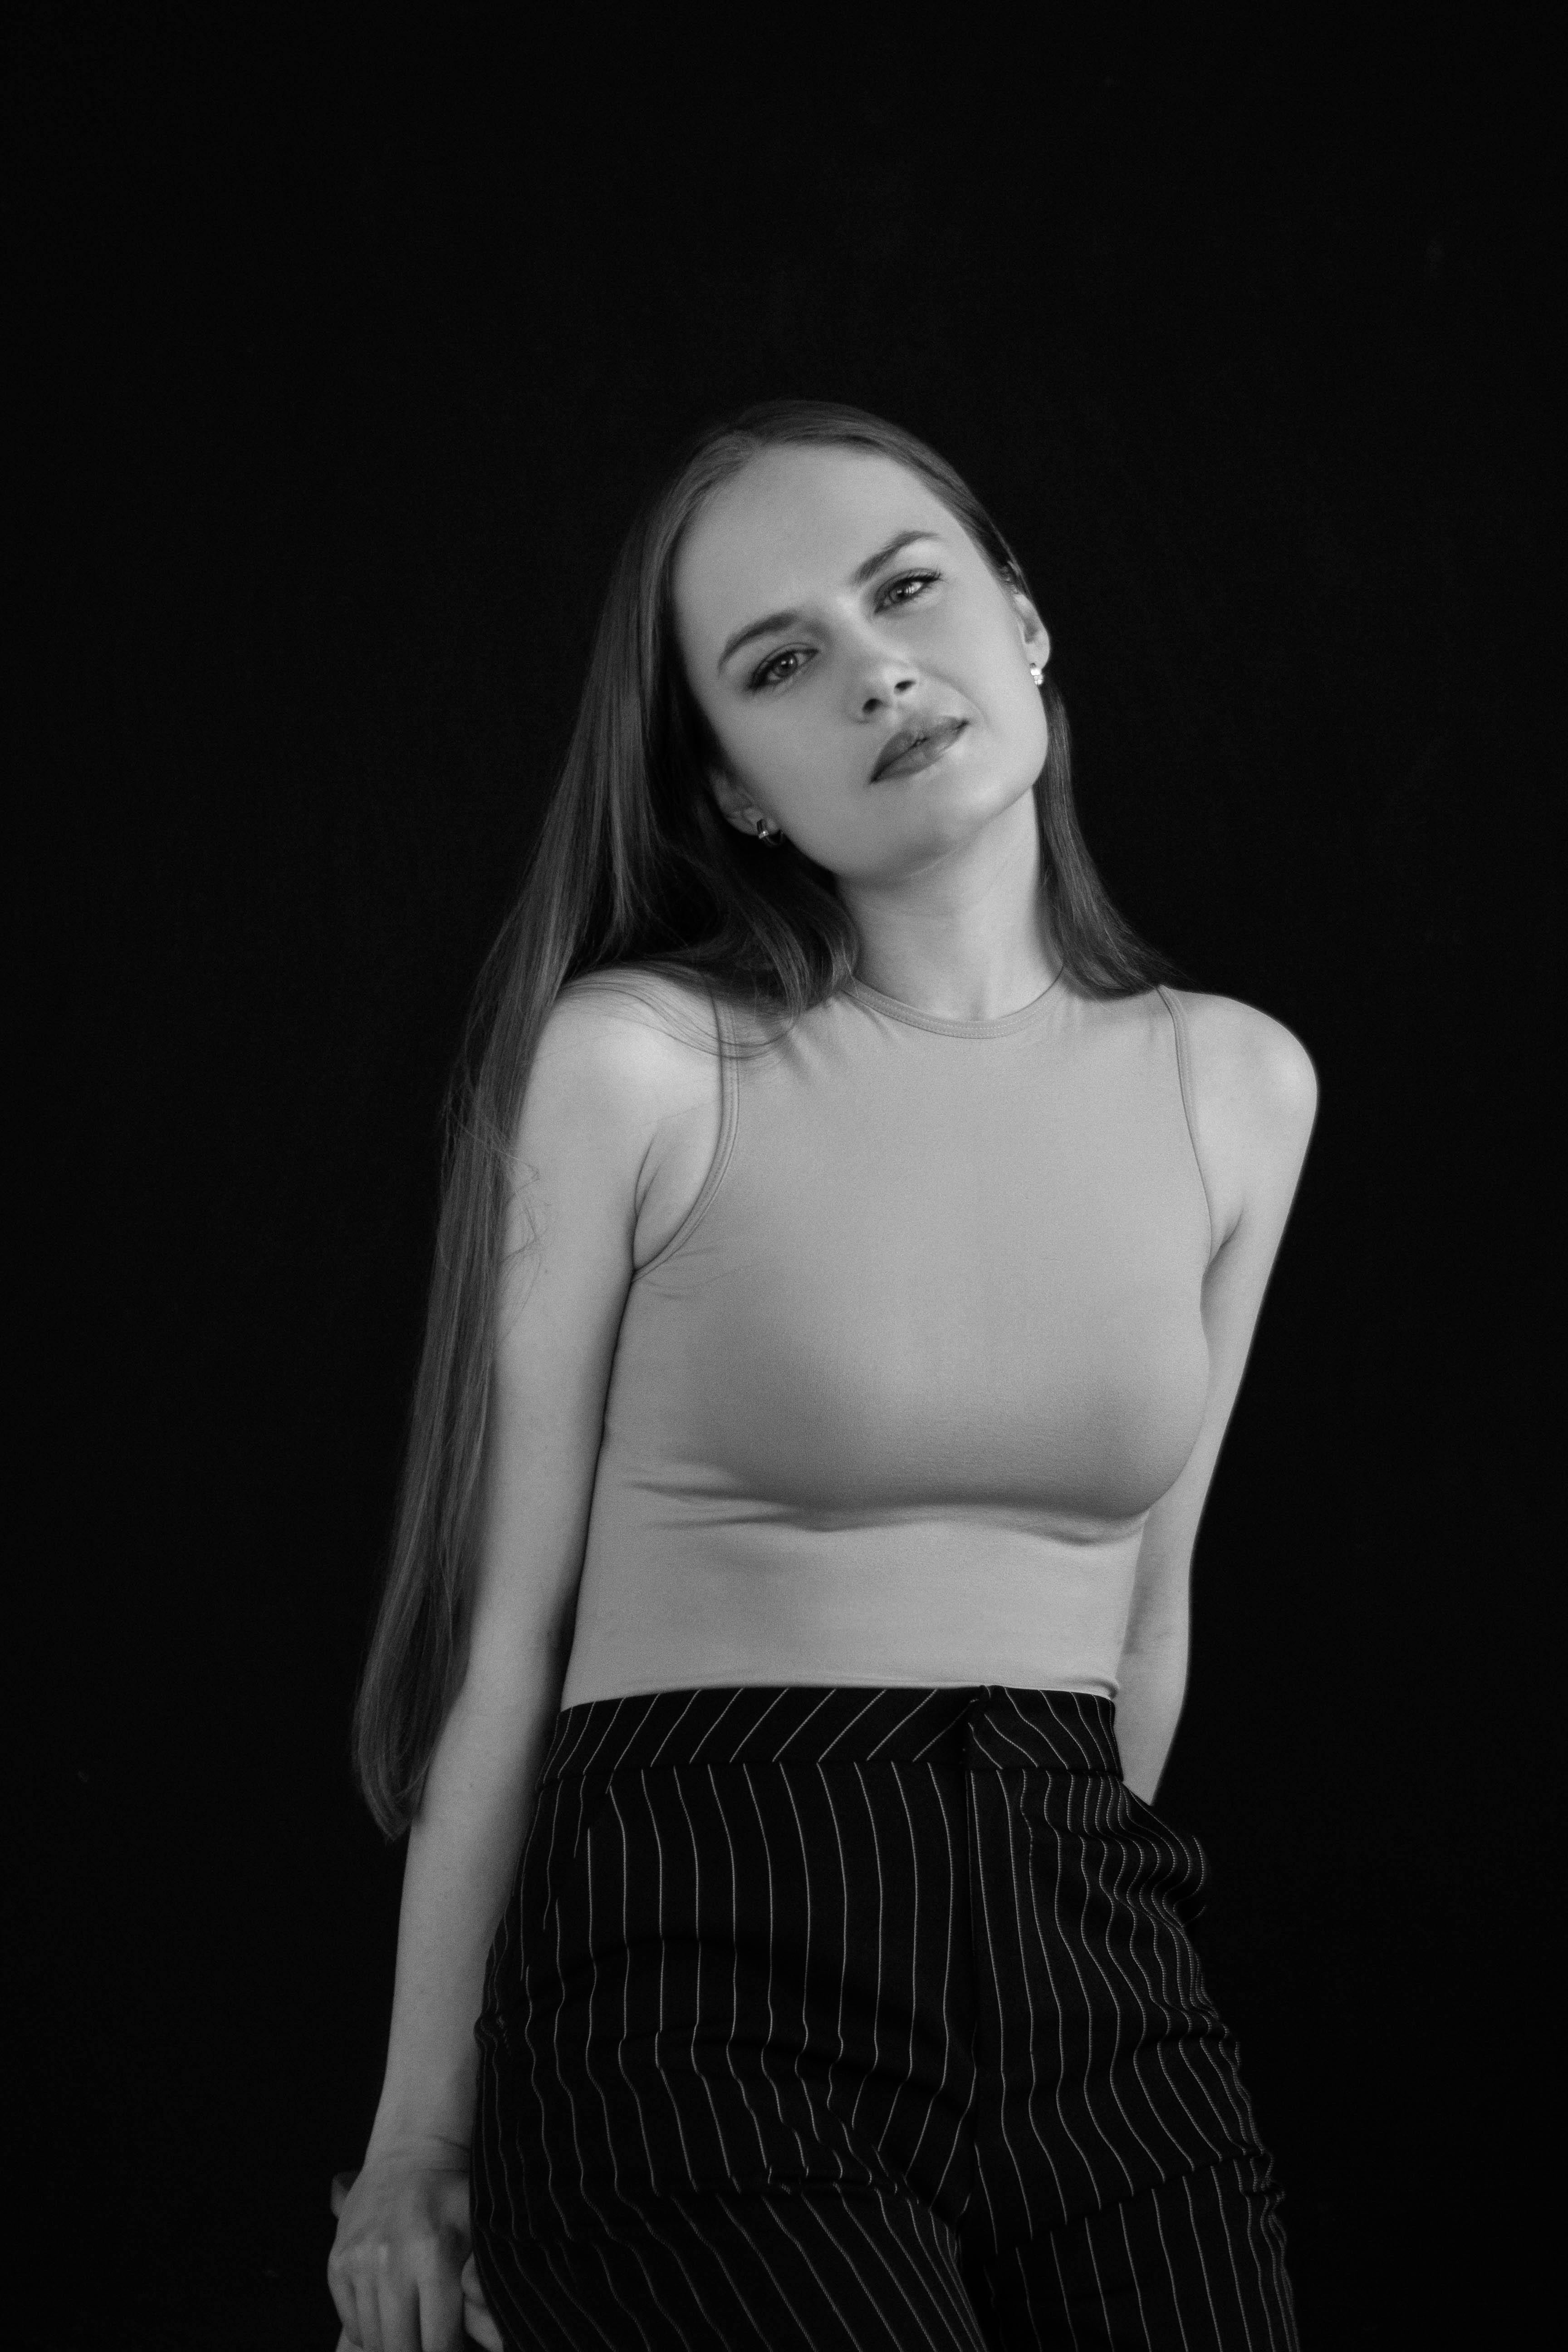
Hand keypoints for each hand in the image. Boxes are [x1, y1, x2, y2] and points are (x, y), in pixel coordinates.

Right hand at [327, 2143, 501, 2350]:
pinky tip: (392, 2312)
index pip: (439, 2345)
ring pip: (373, 2342)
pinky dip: (371, 2330)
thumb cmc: (454, 2200)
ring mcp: (359, 2262)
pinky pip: (352, 2325)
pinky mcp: (337, 2263)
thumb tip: (499, 2343)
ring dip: (395, 2344)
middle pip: (400, 2350)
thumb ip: (484, 2290)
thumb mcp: (481, 2233)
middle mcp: (391, 2260)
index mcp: (435, 2254)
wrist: (410, 2155)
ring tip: (415, 2330)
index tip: (455, 2348)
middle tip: (433, 2341)